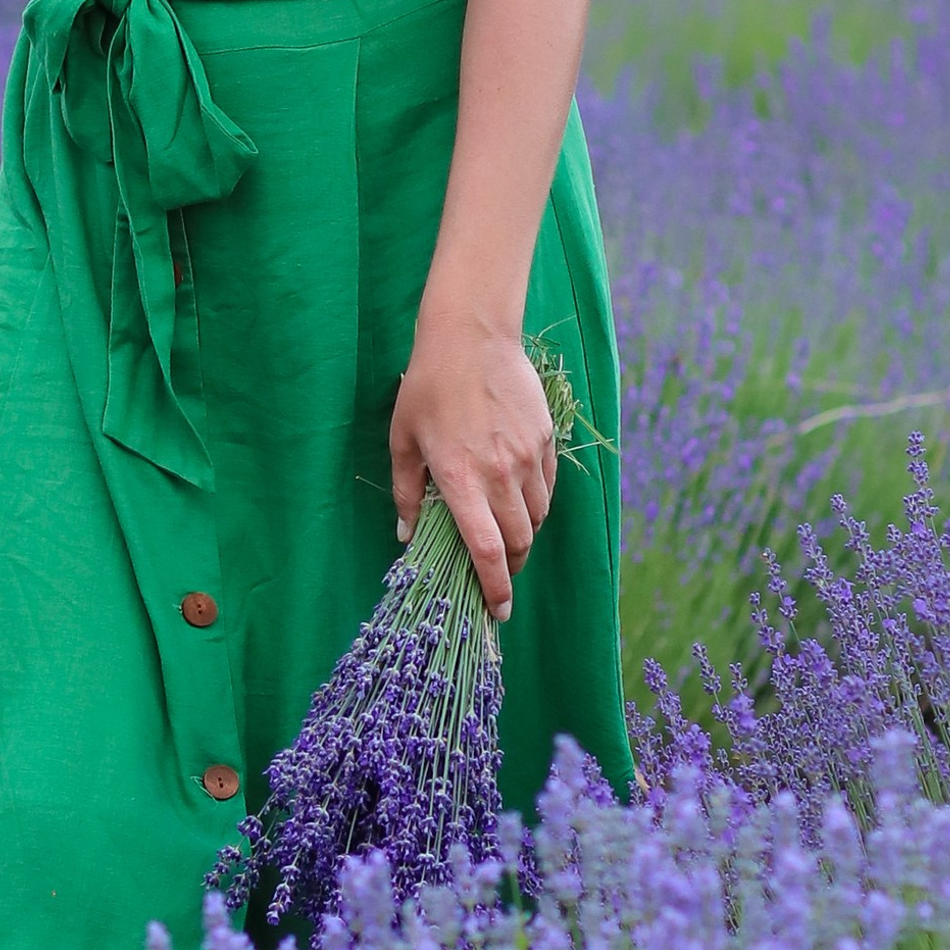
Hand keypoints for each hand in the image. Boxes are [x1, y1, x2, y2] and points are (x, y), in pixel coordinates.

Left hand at [387, 317, 555, 622]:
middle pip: (518, 543)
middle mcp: (499, 475)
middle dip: (509, 569)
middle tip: (496, 577)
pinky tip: (517, 499)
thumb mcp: (402, 440)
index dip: (494, 588)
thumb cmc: (427, 388)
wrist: (472, 337)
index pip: (486, 551)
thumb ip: (407, 492)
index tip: (497, 612)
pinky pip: (546, 489)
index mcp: (460, 480)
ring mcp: (527, 458)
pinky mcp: (544, 441)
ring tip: (504, 537)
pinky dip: (535, 505)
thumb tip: (407, 536)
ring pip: (536, 519)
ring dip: (522, 537)